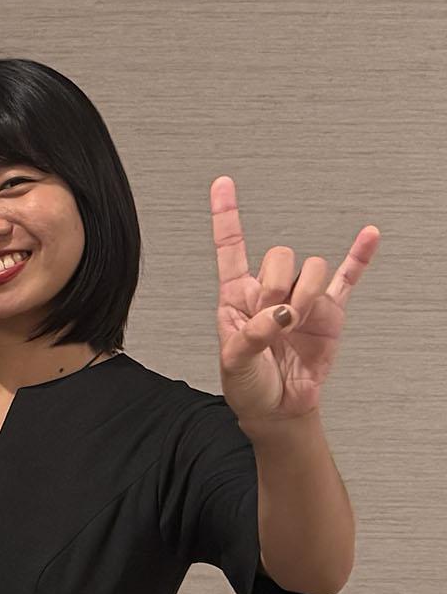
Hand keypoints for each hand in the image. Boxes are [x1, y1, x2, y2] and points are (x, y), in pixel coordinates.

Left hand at [212, 176, 378, 425]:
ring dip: (307, 294)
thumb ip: (253, 334)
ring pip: (312, 268)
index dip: (227, 216)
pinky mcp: (329, 313)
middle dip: (279, 284)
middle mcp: (270, 292)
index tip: (223, 184)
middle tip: (275, 318)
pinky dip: (360, 257)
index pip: (231, 248)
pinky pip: (348, 279)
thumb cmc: (248, 386)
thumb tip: (281, 314)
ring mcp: (302, 299)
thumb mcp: (235, 362)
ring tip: (296, 325)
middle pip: (281, 256)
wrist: (278, 409)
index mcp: (236, 297)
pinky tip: (369, 235)